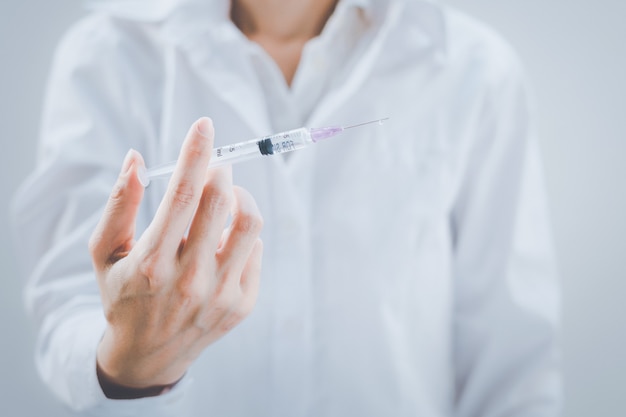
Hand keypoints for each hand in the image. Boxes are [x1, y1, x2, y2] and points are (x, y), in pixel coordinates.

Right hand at [89, 117, 262, 391]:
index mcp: (152, 262)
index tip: (205, 125)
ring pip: (249, 222)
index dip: (195, 152)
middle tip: (214, 168)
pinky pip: (255, 250)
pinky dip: (242, 234)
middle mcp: (190, 279)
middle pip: (221, 201)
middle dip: (219, 171)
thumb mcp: (105, 253)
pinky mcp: (242, 304)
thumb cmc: (123, 294)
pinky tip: (223, 241)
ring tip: (226, 197)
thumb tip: (135, 158)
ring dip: (240, 197)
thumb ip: (118, 204)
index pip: (182, 192)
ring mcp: (221, 294)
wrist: (147, 354)